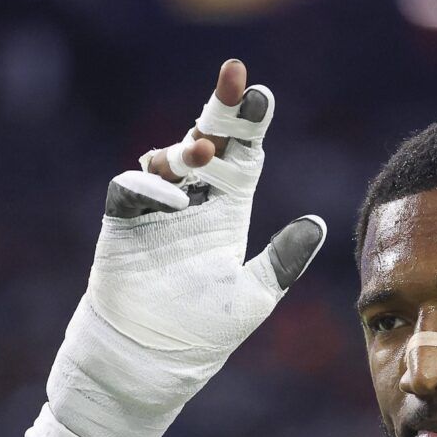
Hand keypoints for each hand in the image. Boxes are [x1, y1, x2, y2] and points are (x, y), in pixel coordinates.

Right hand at [47, 59, 326, 436]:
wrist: (151, 361)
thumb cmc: (201, 332)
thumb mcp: (253, 294)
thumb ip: (282, 259)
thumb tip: (314, 223)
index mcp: (226, 209)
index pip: (242, 154)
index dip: (248, 122)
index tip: (261, 94)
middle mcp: (192, 201)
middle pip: (206, 140)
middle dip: (219, 108)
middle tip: (234, 76)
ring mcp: (155, 210)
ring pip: (167, 158)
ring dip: (185, 149)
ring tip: (205, 153)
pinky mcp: (122, 225)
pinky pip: (131, 189)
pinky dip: (149, 185)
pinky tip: (174, 195)